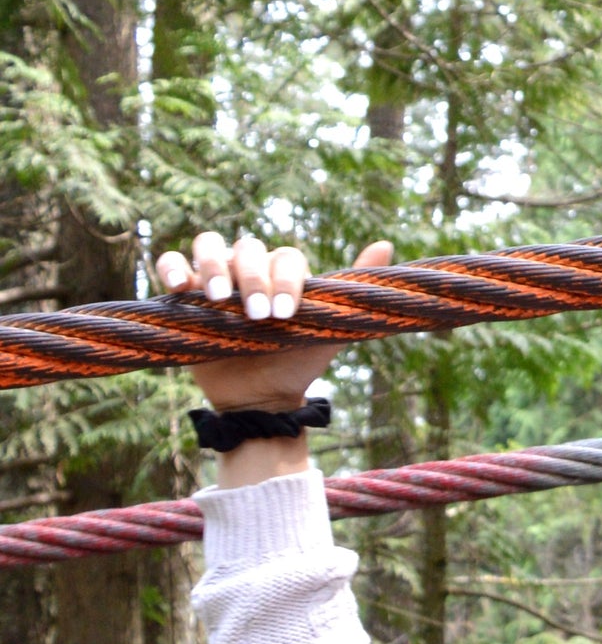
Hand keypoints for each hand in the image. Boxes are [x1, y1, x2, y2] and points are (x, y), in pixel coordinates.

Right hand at [155, 233, 393, 410]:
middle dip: (253, 279)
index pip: (286, 257)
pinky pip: (171, 263)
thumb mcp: (330, 332)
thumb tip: (386, 244)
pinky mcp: (186, 293)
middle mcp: (250, 270)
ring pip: (208, 246)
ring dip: (214, 266)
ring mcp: (217, 278)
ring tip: (221, 300)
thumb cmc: (297, 364)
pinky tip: (181, 288)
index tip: (286, 314)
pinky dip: (172, 268)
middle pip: (248, 248)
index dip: (286, 280)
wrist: (262, 399)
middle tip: (258, 315)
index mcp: (284, 274)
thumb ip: (351, 294)